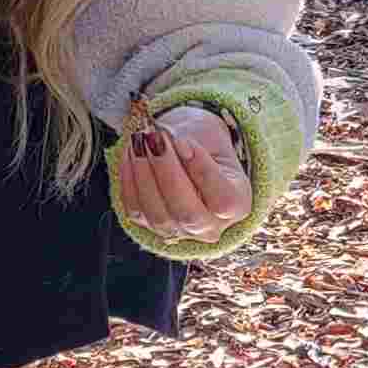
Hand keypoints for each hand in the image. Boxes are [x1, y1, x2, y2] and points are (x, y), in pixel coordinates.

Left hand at [114, 104, 254, 245]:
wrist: (190, 151)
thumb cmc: (206, 144)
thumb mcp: (211, 137)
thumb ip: (195, 141)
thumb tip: (169, 142)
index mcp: (237, 205)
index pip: (222, 200)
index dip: (202, 172)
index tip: (184, 141)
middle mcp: (211, 227)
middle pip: (187, 212)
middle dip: (166, 171)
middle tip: (154, 138)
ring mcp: (179, 231)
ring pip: (158, 214)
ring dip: (144, 173)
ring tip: (139, 140)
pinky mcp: (150, 226)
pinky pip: (135, 209)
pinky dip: (129, 179)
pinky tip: (130, 153)